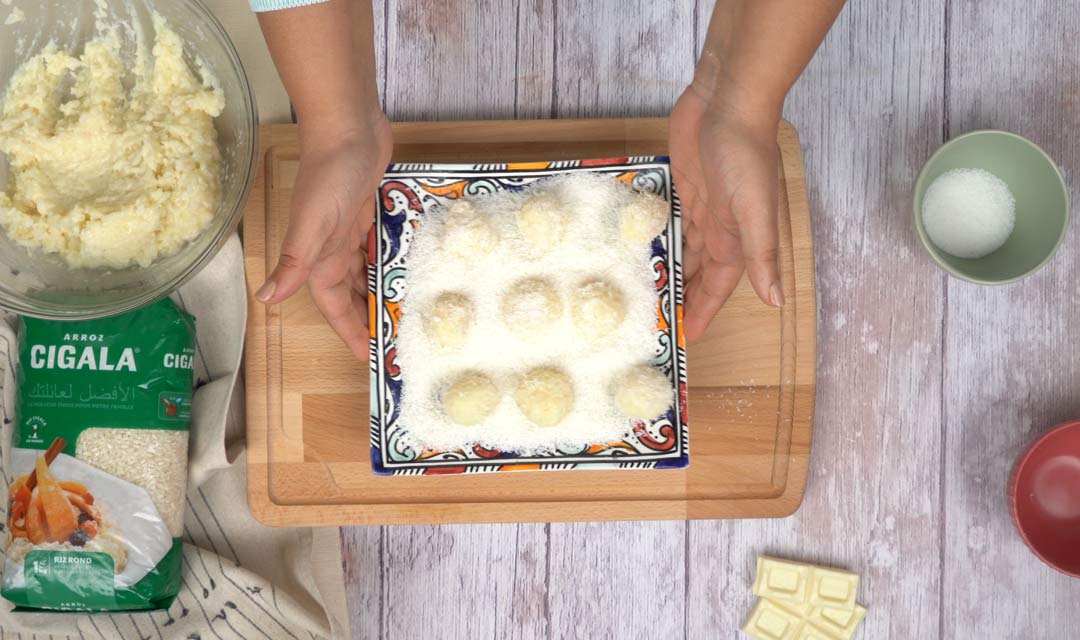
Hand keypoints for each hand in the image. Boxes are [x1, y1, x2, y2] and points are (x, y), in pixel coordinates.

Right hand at [255, 114, 392, 358]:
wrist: (348, 125)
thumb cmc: (330, 173)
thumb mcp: (312, 223)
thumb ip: (294, 261)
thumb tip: (266, 298)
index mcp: (319, 257)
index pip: (332, 306)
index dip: (348, 330)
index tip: (367, 355)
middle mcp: (333, 247)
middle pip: (350, 293)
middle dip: (365, 317)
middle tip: (391, 339)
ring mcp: (351, 229)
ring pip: (365, 272)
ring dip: (379, 291)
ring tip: (402, 312)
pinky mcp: (369, 211)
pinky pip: (378, 247)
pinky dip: (389, 260)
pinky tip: (407, 270)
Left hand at [669, 85, 782, 341]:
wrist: (727, 100)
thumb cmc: (744, 153)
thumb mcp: (754, 209)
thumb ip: (761, 254)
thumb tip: (776, 300)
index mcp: (736, 238)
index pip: (718, 287)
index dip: (704, 310)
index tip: (687, 336)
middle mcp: (718, 227)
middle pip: (699, 273)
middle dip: (684, 297)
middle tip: (659, 322)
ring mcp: (698, 206)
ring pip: (682, 251)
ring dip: (669, 270)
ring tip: (646, 294)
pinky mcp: (679, 186)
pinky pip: (668, 222)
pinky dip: (658, 238)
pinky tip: (641, 251)